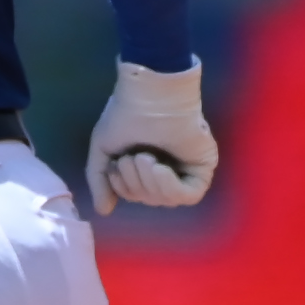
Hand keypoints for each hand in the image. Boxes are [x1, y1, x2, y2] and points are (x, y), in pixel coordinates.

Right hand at [86, 59, 218, 215]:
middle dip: (135, 184)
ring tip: (143, 157)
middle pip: (151, 199)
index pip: (137, 195)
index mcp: (148, 164)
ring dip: (150, 183)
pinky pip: (189, 196)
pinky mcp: (204, 166)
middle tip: (131, 158)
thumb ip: (101, 182)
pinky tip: (159, 168)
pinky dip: (170, 187)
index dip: (124, 188)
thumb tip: (105, 211)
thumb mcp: (103, 151)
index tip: (117, 164)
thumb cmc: (125, 114)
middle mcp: (169, 167)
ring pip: (168, 200)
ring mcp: (188, 167)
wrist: (148, 94)